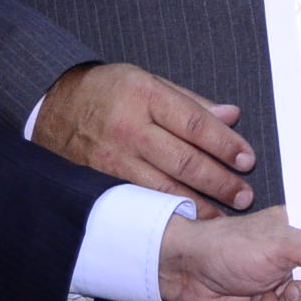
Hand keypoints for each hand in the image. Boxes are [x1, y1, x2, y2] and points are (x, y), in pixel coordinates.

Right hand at [36, 62, 256, 211]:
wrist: (53, 105)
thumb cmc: (108, 91)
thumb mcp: (148, 81)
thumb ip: (191, 102)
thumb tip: (232, 115)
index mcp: (144, 95)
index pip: (195, 124)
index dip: (225, 145)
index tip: (246, 159)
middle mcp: (129, 128)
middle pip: (184, 160)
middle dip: (220, 181)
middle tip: (244, 194)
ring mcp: (113, 158)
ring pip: (164, 187)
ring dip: (199, 205)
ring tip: (224, 215)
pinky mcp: (102, 180)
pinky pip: (141, 200)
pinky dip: (167, 212)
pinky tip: (187, 219)